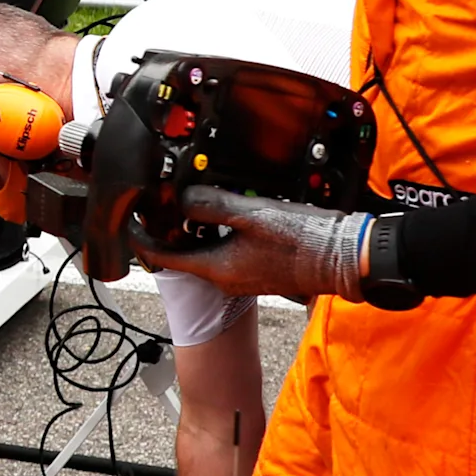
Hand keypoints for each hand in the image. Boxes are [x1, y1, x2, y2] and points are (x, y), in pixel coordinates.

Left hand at [130, 186, 372, 301]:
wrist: (345, 257)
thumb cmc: (303, 240)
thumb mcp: (252, 215)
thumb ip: (212, 205)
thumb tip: (182, 198)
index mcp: (217, 269)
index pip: (165, 257)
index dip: (143, 239)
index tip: (130, 222)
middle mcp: (226, 278)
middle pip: (185, 253)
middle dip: (171, 228)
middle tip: (161, 199)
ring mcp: (244, 275)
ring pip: (207, 249)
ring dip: (197, 226)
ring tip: (192, 197)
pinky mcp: (260, 268)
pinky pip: (228, 249)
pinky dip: (219, 230)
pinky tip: (229, 209)